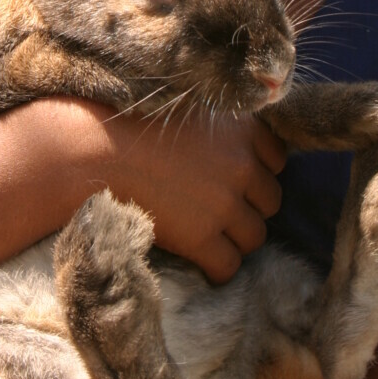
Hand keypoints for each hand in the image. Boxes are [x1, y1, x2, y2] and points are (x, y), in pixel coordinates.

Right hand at [94, 107, 285, 282]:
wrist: (99, 151)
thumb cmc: (138, 125)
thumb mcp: (192, 110)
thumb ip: (225, 128)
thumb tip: (245, 153)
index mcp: (243, 129)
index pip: (278, 160)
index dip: (258, 171)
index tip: (237, 177)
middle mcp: (242, 165)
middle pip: (270, 200)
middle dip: (249, 206)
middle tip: (221, 208)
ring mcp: (224, 204)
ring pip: (255, 236)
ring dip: (236, 238)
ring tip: (210, 234)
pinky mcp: (202, 238)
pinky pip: (229, 266)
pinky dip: (217, 268)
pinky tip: (201, 259)